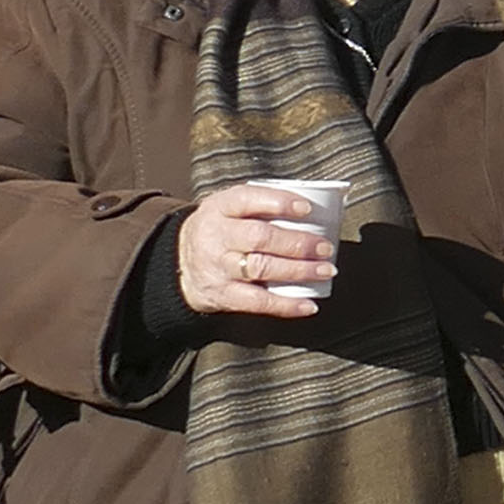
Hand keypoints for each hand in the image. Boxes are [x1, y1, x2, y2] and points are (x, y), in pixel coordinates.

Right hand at [178, 184, 338, 320]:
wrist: (178, 262)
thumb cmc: (220, 230)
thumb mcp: (229, 208)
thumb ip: (261, 205)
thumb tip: (315, 212)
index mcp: (219, 208)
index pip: (248, 199)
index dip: (279, 203)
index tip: (307, 208)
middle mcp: (216, 236)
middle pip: (259, 238)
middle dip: (297, 243)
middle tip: (324, 247)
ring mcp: (218, 267)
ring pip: (261, 268)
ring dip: (298, 271)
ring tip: (325, 270)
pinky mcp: (223, 294)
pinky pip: (257, 302)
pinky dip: (286, 304)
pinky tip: (309, 304)